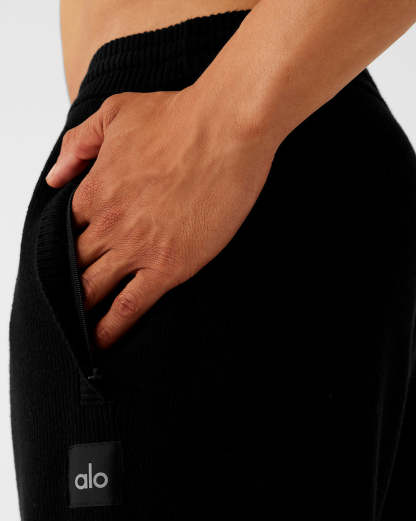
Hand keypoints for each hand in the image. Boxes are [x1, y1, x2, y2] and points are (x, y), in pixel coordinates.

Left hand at [45, 86, 277, 348]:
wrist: (226, 128)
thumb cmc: (179, 115)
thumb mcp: (116, 114)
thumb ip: (77, 145)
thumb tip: (53, 178)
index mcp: (94, 190)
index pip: (66, 232)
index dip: (66, 250)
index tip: (72, 263)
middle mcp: (108, 223)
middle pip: (74, 266)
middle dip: (68, 285)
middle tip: (70, 302)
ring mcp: (136, 248)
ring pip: (94, 291)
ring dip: (82, 313)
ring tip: (78, 332)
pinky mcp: (168, 266)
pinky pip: (129, 307)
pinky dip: (111, 329)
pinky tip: (102, 343)